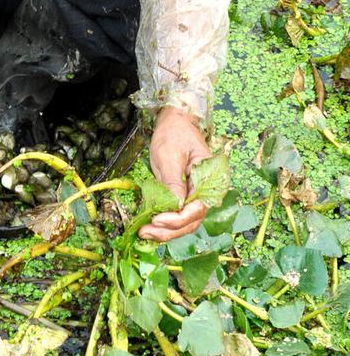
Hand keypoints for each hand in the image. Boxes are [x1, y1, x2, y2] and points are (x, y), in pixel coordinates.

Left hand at [139, 105, 208, 241]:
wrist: (175, 123)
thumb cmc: (174, 134)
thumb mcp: (170, 156)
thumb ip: (173, 182)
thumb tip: (176, 207)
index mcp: (210, 179)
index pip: (197, 209)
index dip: (177, 219)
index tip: (157, 220)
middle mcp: (206, 191)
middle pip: (192, 221)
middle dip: (169, 230)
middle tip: (146, 232)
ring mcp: (195, 195)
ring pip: (185, 222)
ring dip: (166, 231)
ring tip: (145, 232)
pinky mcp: (185, 196)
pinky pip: (178, 215)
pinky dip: (165, 224)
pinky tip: (149, 227)